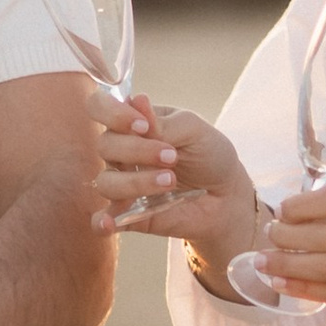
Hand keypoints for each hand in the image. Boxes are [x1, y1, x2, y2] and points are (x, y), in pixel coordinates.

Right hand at [92, 99, 265, 285]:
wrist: (227, 194)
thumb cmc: (208, 155)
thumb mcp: (194, 130)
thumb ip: (163, 123)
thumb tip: (137, 101)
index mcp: (133, 123)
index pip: (99, 107)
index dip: (112, 113)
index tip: (142, 126)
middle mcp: (121, 151)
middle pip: (105, 146)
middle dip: (137, 150)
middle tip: (172, 157)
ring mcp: (123, 183)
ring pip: (106, 182)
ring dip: (136, 182)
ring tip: (170, 182)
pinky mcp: (128, 214)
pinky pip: (103, 220)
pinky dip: (102, 222)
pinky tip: (109, 224)